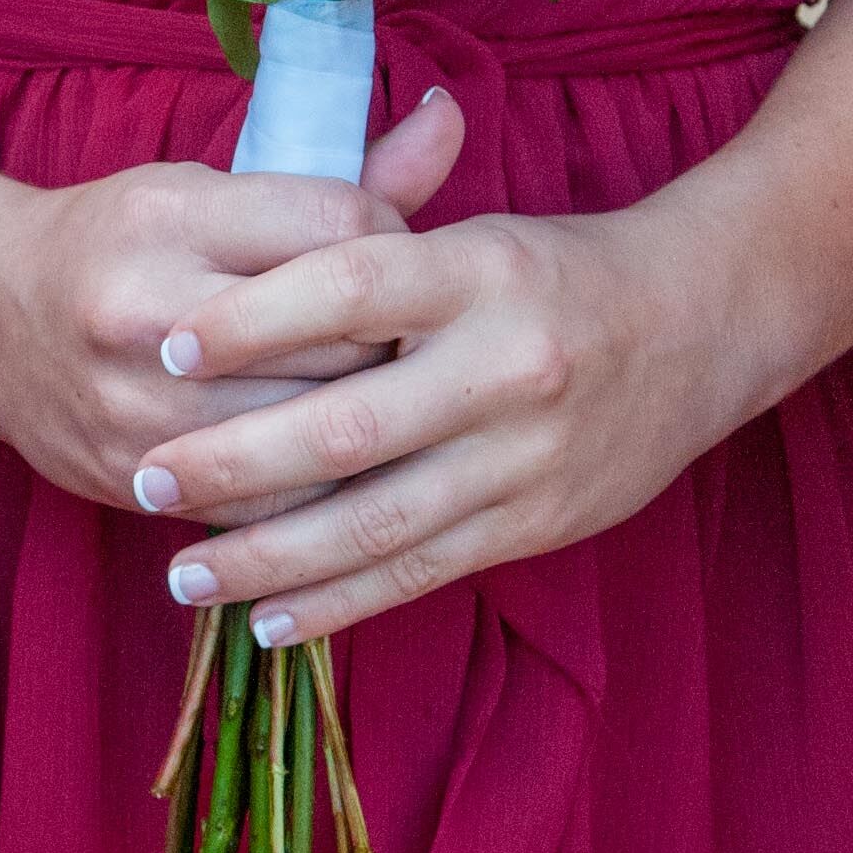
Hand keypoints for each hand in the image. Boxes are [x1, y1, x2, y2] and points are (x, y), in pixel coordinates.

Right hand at [0, 90, 463, 512]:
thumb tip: (452, 113)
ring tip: (388, 399)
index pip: (341, 224)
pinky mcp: (134, 479)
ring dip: (367, 416)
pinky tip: (339, 461)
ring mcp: (135, 406)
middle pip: (338, 334)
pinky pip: (272, 500)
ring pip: (311, 426)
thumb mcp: (215, 184)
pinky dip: (320, 484)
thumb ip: (344, 172)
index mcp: (171, 214)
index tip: (401, 257)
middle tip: (416, 337)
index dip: (396, 239)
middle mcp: (146, 309)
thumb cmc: (123, 240)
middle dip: (396, 337)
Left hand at [129, 194, 773, 645]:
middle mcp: (504, 366)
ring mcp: (525, 456)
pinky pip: (423, 571)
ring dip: (270, 556)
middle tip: (148, 478)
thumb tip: (243, 231)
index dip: (253, 321)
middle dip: (235, 460)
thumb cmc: (556, 270)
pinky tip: (268, 621)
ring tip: (182, 575)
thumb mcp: (473, 232)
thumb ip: (366, 236)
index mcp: (477, 272)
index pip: (346, 290)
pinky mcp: (538, 522)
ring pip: (378, 519)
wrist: (704, 322)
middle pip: (348, 424)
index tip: (172, 347)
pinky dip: (342, 602)